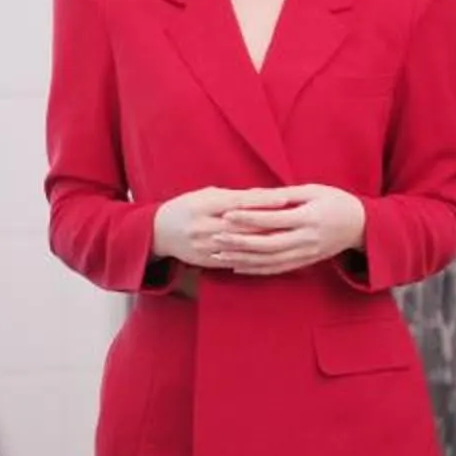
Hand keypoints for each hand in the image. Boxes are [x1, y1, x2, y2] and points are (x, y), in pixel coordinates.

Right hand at [153, 185, 311, 272]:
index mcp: (203, 205)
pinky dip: (252, 257)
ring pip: (241, 245)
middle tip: (296, 219)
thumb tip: (264, 195)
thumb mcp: (206, 195)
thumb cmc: (187, 207)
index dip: (264, 200)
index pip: (239, 202)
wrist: (159, 232)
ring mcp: (203, 246)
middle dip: (271, 222)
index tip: (286, 198)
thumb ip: (234, 197)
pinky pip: (233, 261)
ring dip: (266, 242)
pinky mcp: (205, 261)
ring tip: (289, 237)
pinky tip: (270, 255)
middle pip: (243, 225)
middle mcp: (202, 226)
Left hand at [212, 186, 366, 275]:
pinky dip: (256, 269)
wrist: (362, 226)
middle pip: (268, 244)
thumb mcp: (314, 190)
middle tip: (216, 237)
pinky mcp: (304, 262)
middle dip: (240, 242)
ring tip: (220, 254)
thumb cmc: (337, 201)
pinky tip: (238, 267)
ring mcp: (305, 253)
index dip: (249, 218)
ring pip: (270, 260)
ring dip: (243, 259)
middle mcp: (306, 239)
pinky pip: (277, 269)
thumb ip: (285, 194)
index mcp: (309, 218)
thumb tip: (256, 195)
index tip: (227, 214)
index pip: (273, 220)